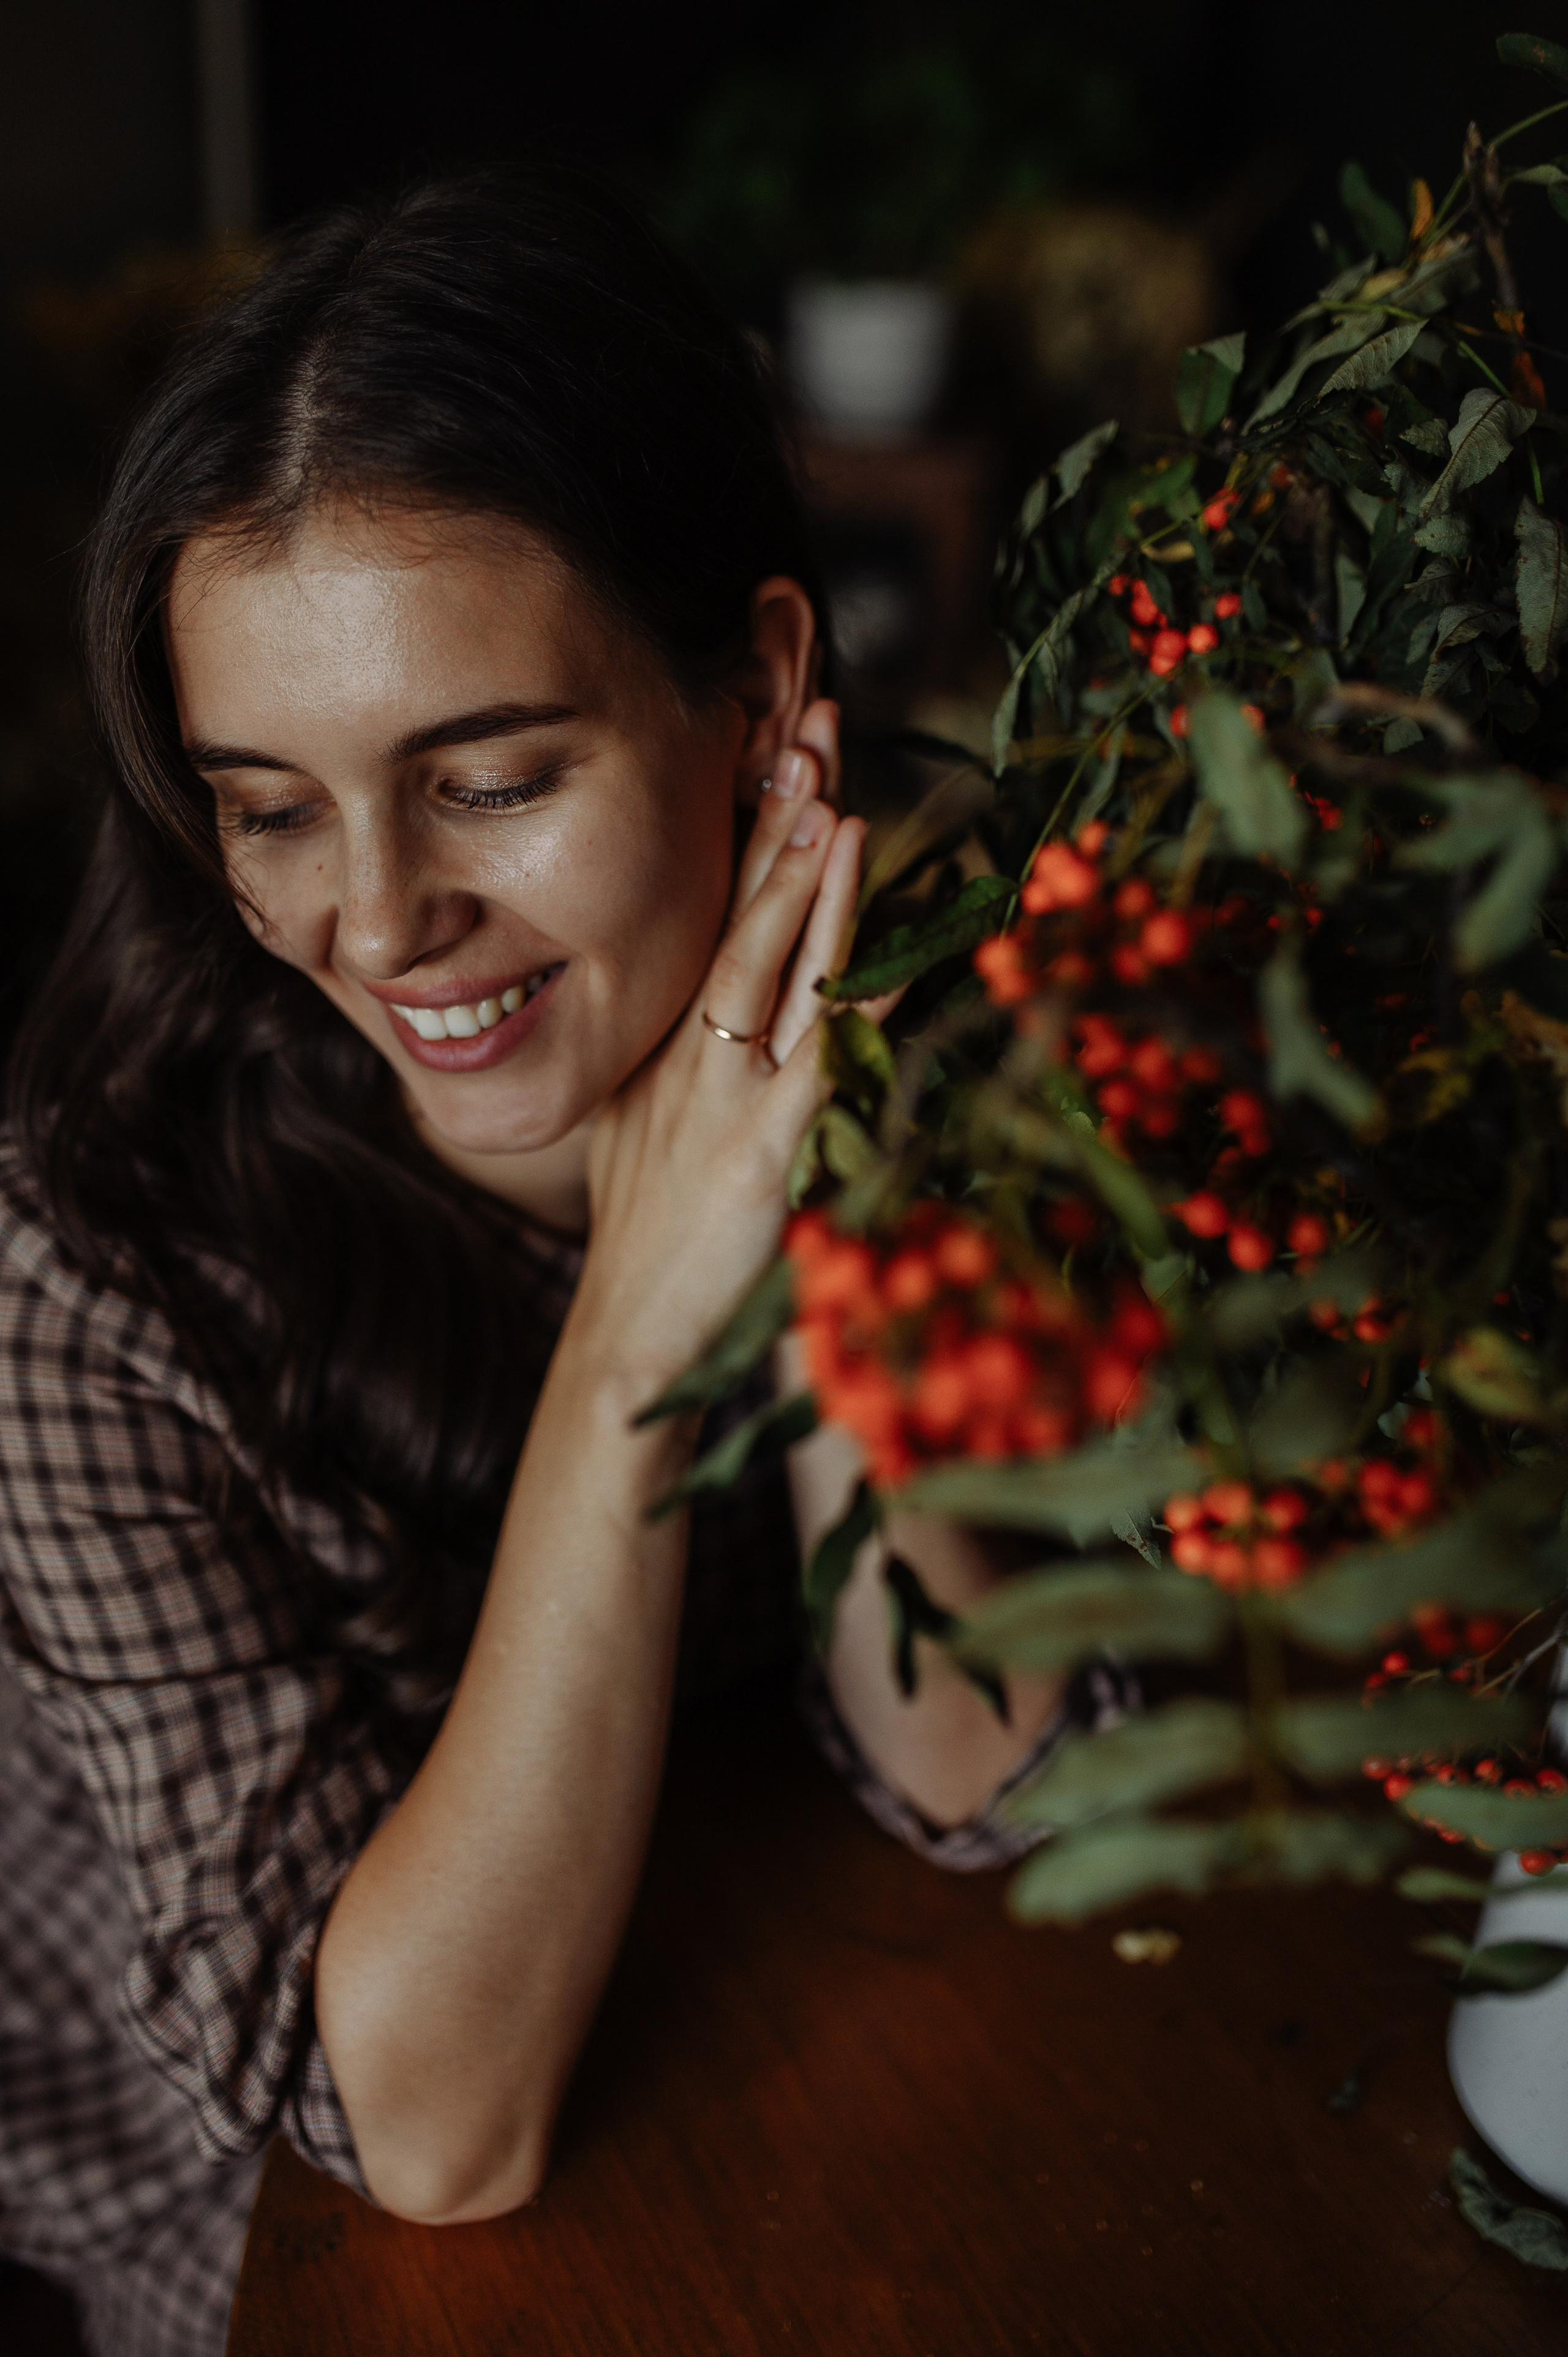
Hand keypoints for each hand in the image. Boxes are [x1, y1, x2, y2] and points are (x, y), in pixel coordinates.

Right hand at [569, 701, 861, 1406]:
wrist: (629, 1341)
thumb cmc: (648, 1244)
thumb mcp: (644, 1135)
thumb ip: (682, 1071)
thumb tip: (714, 1024)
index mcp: (663, 1044)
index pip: (704, 913)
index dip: (739, 830)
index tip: (768, 740)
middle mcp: (687, 1053)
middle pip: (732, 914)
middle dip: (768, 818)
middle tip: (806, 723)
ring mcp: (723, 1098)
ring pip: (764, 970)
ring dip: (799, 884)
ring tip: (831, 800)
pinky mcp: (761, 1152)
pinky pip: (822, 1060)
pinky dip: (860, 1001)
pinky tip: (901, 953)